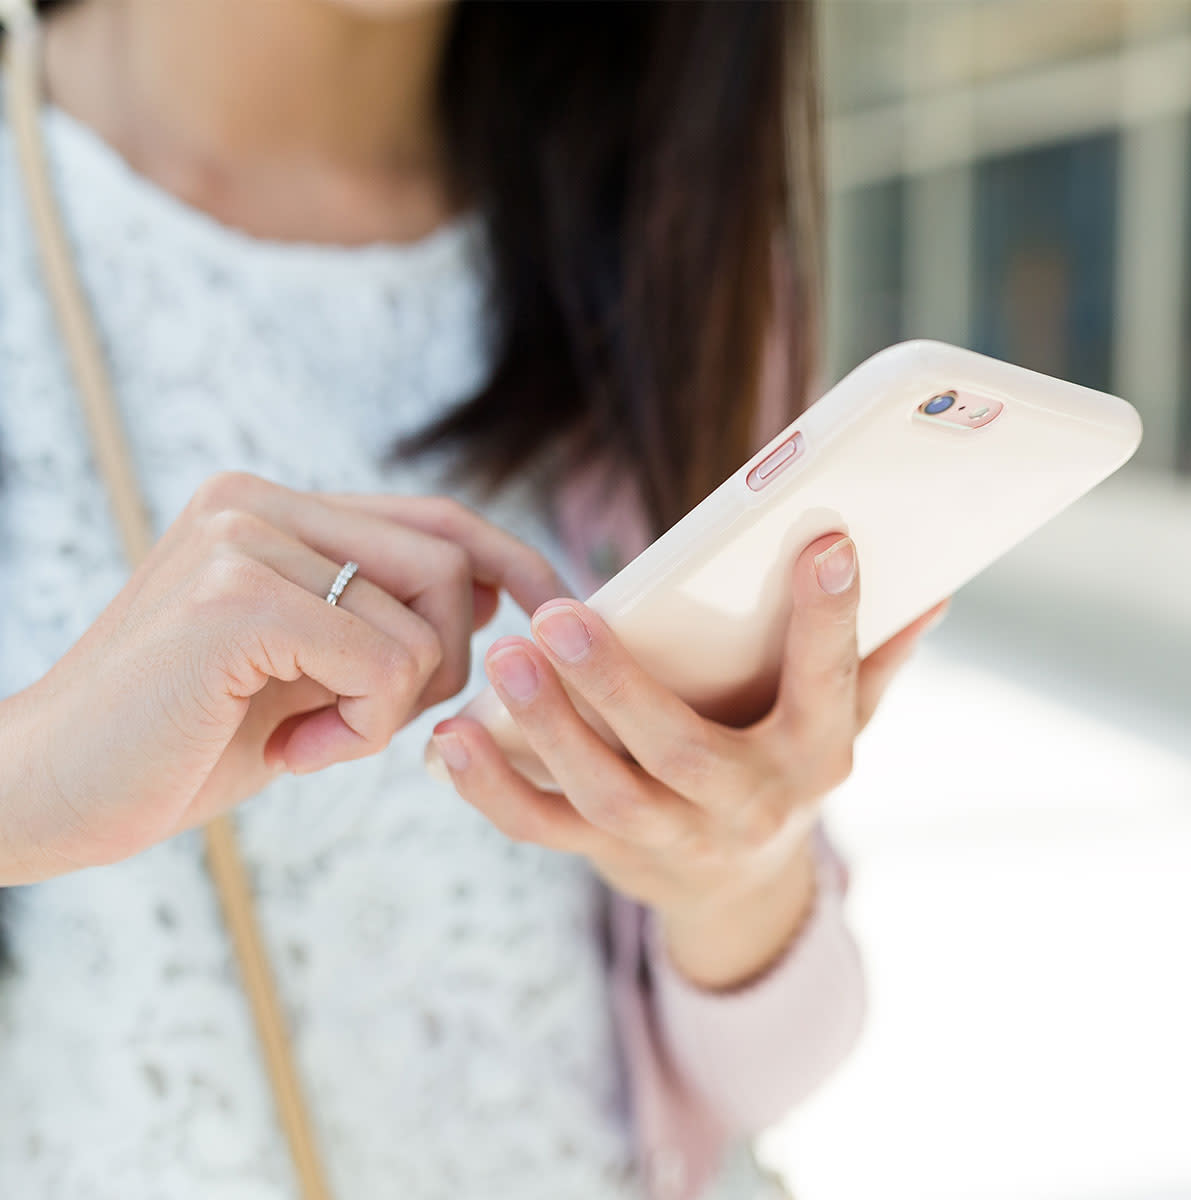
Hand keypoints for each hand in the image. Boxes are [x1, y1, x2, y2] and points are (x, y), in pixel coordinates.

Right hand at [0, 472, 564, 883]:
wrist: (48, 792)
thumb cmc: (183, 739)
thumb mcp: (304, 667)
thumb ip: (380, 617)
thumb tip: (491, 593)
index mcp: (274, 508)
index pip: (434, 518)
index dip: (512, 563)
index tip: (556, 614)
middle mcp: (258, 501)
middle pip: (446, 561)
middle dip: (448, 662)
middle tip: (372, 723)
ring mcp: (243, 540)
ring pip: (423, 617)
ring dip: (394, 707)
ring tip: (315, 738)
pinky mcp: (236, 600)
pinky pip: (384, 663)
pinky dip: (362, 730)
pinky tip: (292, 755)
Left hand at [432, 532, 946, 987]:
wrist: (744, 890)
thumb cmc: (787, 768)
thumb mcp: (840, 720)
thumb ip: (873, 659)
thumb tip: (933, 593)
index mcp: (813, 759)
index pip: (829, 686)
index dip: (830, 620)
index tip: (825, 541)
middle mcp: (745, 806)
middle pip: (678, 751)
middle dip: (617, 687)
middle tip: (559, 616)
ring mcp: (673, 840)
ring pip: (602, 794)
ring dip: (545, 729)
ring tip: (503, 659)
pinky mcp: (610, 855)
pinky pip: (543, 829)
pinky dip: (490, 790)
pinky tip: (450, 738)